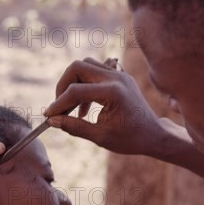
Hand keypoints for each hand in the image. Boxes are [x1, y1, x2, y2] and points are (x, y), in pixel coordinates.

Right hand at [44, 58, 163, 154]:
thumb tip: (52, 120)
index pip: (76, 91)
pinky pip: (95, 72)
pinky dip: (84, 84)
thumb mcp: (100, 137)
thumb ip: (74, 126)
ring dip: (73, 83)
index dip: (58, 104)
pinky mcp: (120, 76)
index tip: (49, 116)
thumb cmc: (130, 139)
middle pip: (78, 67)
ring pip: (86, 65)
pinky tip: (84, 108)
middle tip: (59, 106)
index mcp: (113, 92)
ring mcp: (119, 74)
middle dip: (63, 85)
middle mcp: (116, 78)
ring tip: (71, 107)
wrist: (154, 135)